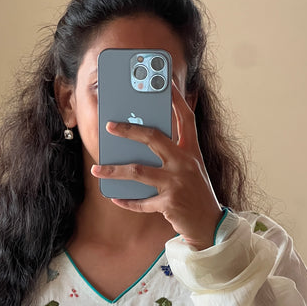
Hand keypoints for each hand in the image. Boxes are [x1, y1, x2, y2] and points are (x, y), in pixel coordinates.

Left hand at [91, 82, 222, 250]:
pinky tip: (114, 198)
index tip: (165, 81)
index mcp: (192, 151)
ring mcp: (177, 183)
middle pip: (153, 138)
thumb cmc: (196, 193)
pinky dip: (126, 201)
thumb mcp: (190, 169)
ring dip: (113, 171)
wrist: (209, 224)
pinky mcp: (169, 203)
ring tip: (96, 171)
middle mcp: (185, 163)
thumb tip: (140, 144)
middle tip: (109, 126)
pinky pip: (140, 202)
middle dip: (128, 130)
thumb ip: (173, 155)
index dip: (176, 98)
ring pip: (138, 171)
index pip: (186, 118)